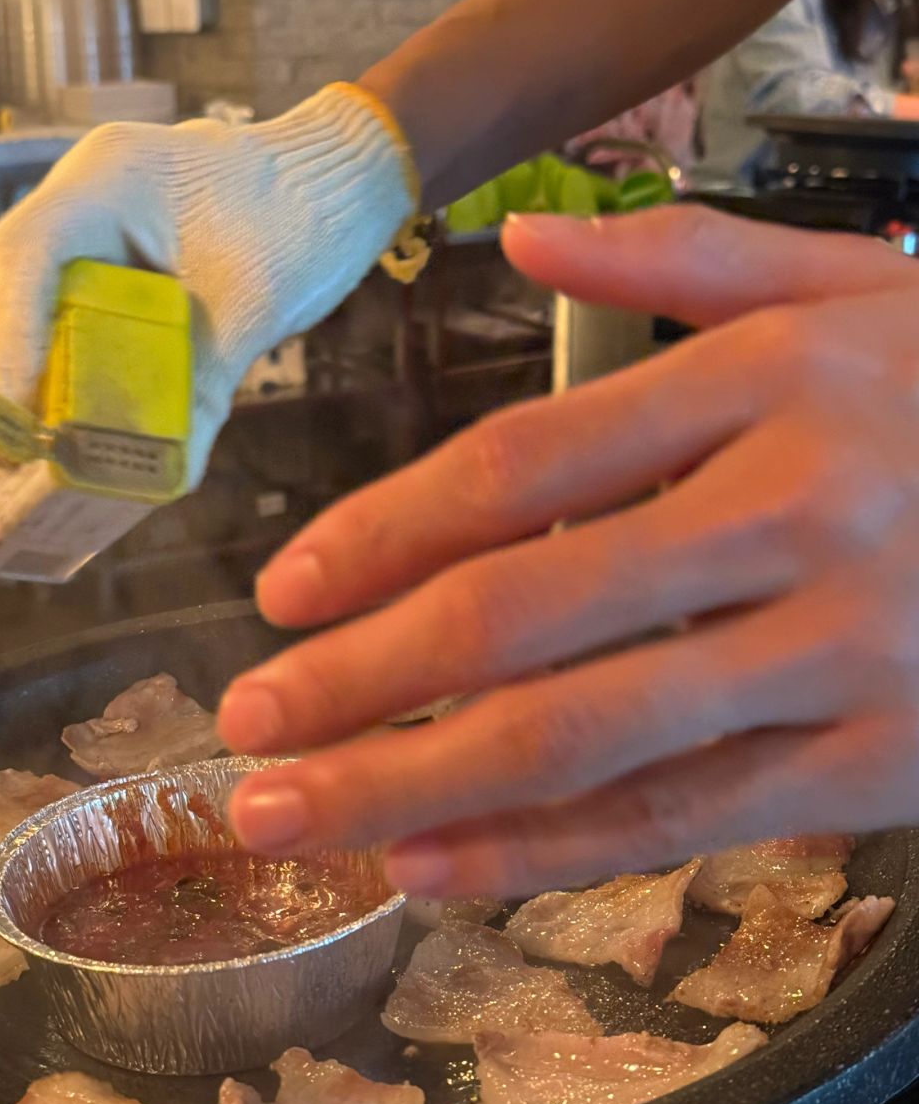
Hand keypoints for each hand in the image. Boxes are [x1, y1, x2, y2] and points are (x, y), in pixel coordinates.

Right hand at [0, 87, 412, 485]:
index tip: (11, 424)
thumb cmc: (303, 221)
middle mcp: (71, 195)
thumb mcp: (260, 303)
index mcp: (110, 181)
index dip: (4, 345)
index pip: (24, 258)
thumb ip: (209, 381)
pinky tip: (14, 427)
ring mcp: (70, 226)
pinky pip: (17, 314)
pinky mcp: (82, 261)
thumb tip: (164, 472)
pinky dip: (4, 370)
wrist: (331, 181)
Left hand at [217, 204, 918, 896]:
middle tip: (247, 729)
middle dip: (362, 679)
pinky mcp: (879, 764)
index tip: (285, 592)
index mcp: (768, 385)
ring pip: (587, 734)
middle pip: (525, 610)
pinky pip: (685, 819)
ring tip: (296, 816)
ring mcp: (840, 648)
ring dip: (417, 783)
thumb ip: (684, 264)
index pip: (523, 463)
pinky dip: (548, 852)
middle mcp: (795, 513)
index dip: (385, 532)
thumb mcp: (854, 291)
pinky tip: (437, 866)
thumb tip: (528, 238)